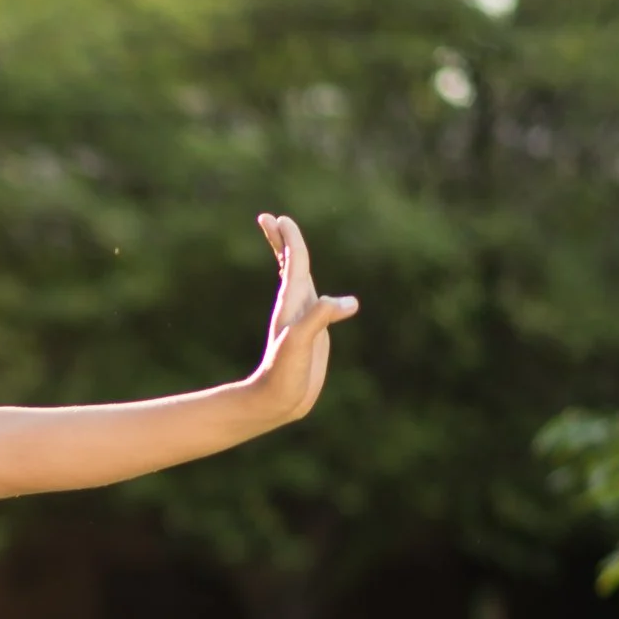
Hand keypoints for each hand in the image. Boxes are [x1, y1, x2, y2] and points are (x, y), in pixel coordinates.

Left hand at [249, 212, 357, 424]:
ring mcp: (304, 317)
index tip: (279, 218)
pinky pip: (314, 301)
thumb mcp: (301, 341)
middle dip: (281, 241)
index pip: (293, 261)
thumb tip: (349, 302)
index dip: (289, 239)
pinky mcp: (313, 332)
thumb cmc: (284, 371)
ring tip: (286, 242)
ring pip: (299, 280)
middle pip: (290, 264)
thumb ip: (320, 317)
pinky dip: (312, 286)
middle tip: (270, 219)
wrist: (277, 399)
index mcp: (292, 302)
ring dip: (292, 259)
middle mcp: (296, 305)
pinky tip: (317, 290)